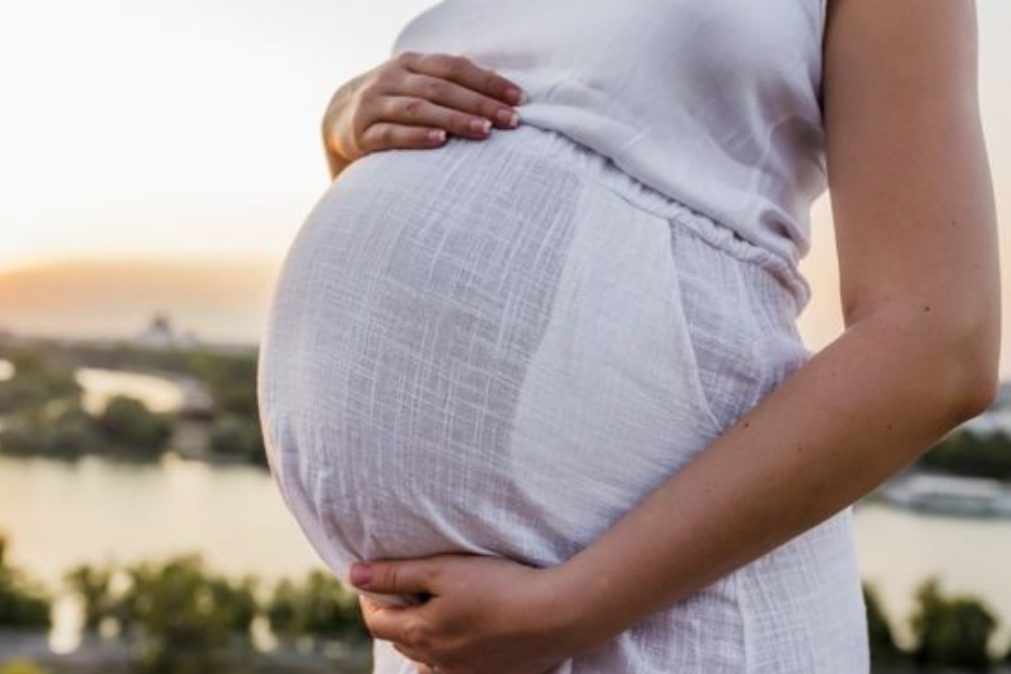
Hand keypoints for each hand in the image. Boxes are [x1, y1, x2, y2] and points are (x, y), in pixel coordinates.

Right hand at [323, 52, 526, 168]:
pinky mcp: (362, 134)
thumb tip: (499, 83)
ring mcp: (374, 105)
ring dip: (454, 119)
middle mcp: (392, 78)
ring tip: (484, 131)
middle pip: (442, 88)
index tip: (519, 99)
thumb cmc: (394, 103)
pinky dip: (417, 136)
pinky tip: (440, 141)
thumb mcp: (417, 84)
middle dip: (479, 103)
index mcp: (411, 63)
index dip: (488, 81)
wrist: (337, 120)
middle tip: (510, 121)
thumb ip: (450, 82)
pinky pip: (392, 134)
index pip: (455, 66)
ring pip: (419, 109)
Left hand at [349, 553, 590, 673]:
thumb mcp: (442, 569)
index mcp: (421, 633)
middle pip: (401, 641)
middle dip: (396, 616)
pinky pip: (458, 669)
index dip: (369, 599)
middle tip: (403, 591)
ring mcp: (466, 673)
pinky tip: (466, 637)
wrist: (556, 615)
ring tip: (434, 614)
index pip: (376, 622)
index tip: (374, 580)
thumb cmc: (498, 586)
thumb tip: (354, 574)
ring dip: (423, 638)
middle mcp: (438, 661)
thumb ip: (397, 574)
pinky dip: (451, 654)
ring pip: (429, 660)